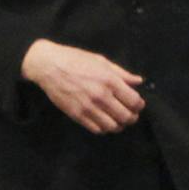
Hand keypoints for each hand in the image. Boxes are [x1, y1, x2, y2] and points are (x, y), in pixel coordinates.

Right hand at [22, 39, 144, 133]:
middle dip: (132, 117)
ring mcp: (88, 107)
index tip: (137, 104)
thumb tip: (139, 81)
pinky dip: (104, 128)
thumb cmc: (76, 60)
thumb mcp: (101, 61)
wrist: (49, 66)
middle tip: (131, 115)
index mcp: (109, 80)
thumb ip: (122, 73)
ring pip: (112, 126)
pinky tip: (104, 122)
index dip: (139, 105)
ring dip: (119, 125)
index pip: (134, 101)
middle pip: (126, 116)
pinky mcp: (77, 115)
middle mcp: (101, 95)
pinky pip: (96, 129)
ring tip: (118, 120)